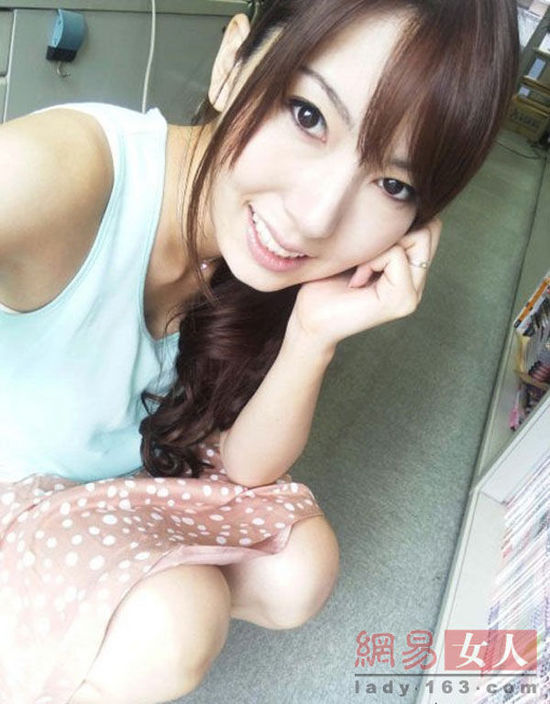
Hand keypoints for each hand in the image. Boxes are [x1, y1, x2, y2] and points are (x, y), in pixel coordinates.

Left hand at [287, 218, 441, 348]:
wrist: (310, 318)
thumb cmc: (326, 282)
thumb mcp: (359, 248)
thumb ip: (383, 234)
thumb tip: (402, 199)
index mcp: (410, 271)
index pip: (430, 225)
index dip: (398, 224)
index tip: (366, 249)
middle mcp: (418, 284)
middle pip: (431, 228)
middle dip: (394, 233)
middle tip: (364, 259)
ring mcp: (413, 295)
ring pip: (417, 238)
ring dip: (381, 247)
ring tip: (359, 270)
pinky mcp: (402, 300)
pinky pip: (396, 256)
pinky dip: (372, 261)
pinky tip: (357, 281)